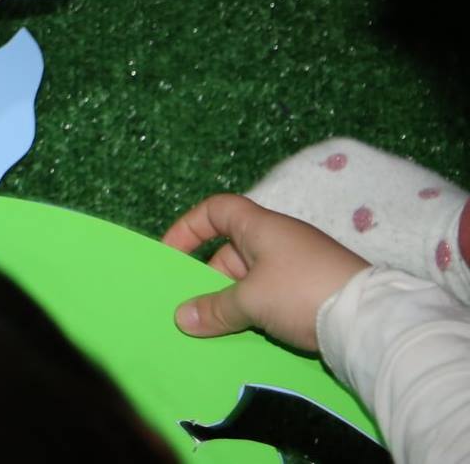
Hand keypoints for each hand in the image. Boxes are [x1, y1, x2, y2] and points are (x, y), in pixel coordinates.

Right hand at [162, 192, 368, 349]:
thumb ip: (214, 309)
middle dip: (210, 277)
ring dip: (235, 299)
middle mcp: (280, 239)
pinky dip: (260, 310)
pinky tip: (254, 334)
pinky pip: (275, 294)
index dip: (189, 227)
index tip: (172, 255)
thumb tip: (181, 318)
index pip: (216, 210)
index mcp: (261, 227)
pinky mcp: (318, 290)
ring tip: (221, 326)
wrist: (371, 320)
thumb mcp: (250, 301)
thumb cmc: (300, 292)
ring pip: (253, 277)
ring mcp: (301, 265)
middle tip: (196, 306)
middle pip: (232, 249)